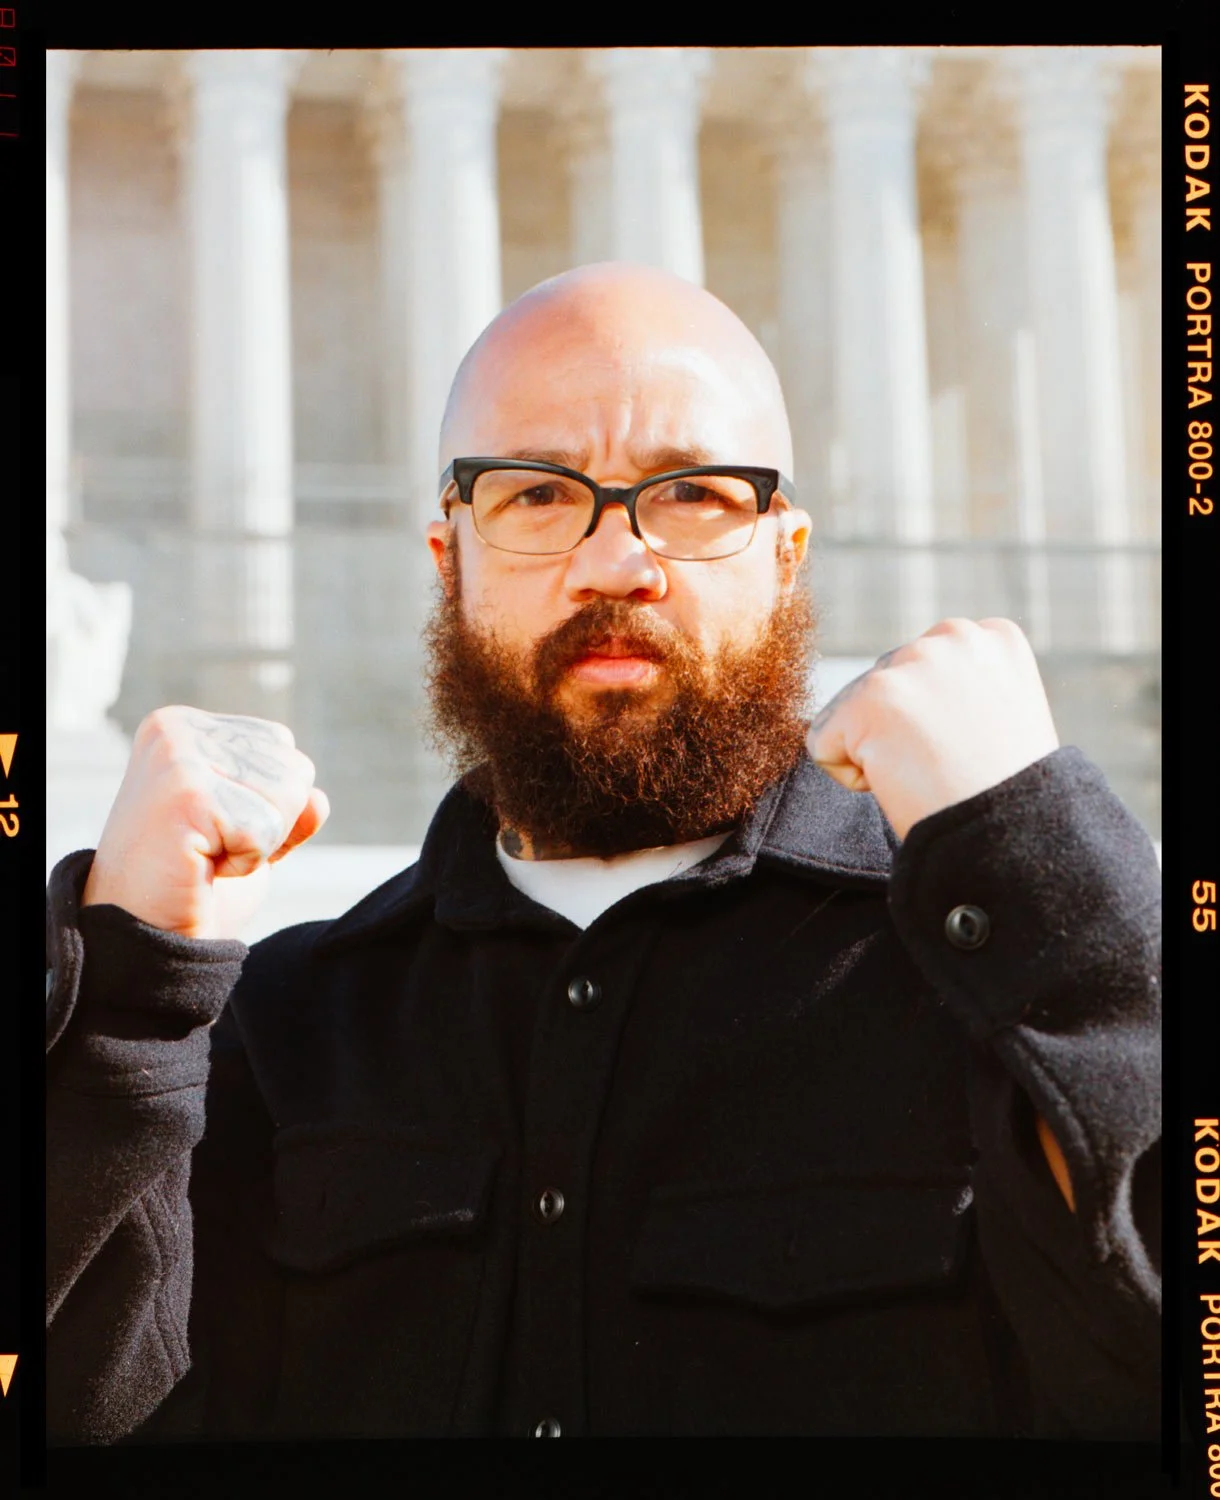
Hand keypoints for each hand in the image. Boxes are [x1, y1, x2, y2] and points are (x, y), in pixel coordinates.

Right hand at [82, 707, 329, 939]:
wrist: (142, 935)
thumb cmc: (192, 882)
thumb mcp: (250, 829)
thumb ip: (289, 802)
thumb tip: (318, 800)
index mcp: (188, 727)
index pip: (283, 748)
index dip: (267, 805)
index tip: (215, 828)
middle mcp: (177, 731)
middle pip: (294, 769)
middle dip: (267, 824)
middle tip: (209, 848)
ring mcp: (178, 757)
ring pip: (287, 798)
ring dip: (257, 845)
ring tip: (204, 855)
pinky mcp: (186, 793)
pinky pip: (264, 830)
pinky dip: (245, 863)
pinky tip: (200, 867)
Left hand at [806, 618, 1058, 840]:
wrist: (1011, 836)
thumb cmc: (1008, 795)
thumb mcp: (1005, 716)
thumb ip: (965, 686)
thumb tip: (910, 696)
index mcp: (992, 637)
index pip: (925, 667)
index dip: (938, 718)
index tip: (971, 746)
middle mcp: (953, 636)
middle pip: (885, 685)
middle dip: (902, 730)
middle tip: (948, 765)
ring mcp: (910, 665)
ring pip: (852, 714)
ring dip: (880, 752)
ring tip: (932, 773)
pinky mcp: (869, 700)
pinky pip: (824, 745)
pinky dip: (851, 778)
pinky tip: (905, 783)